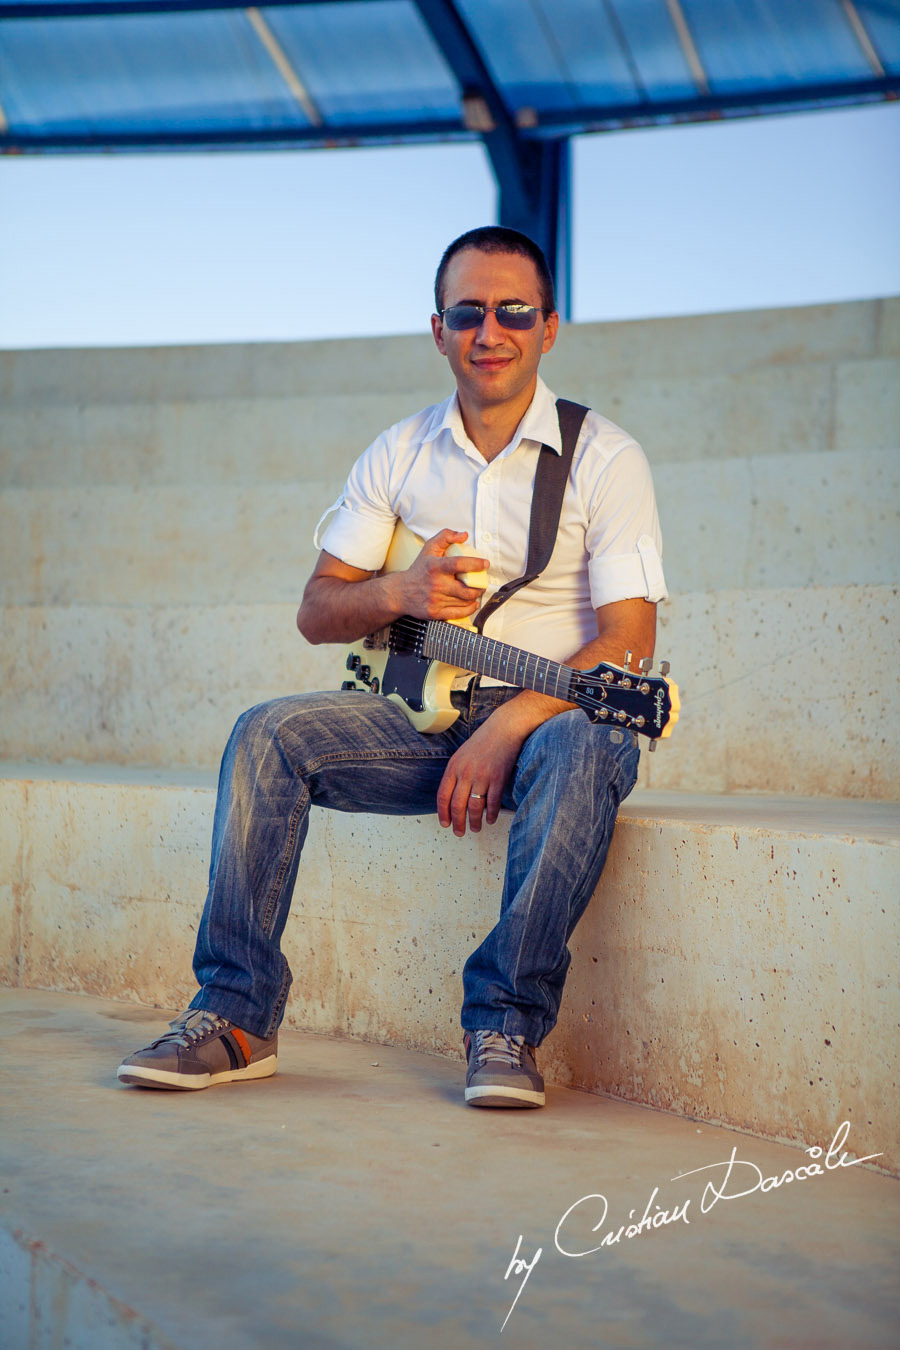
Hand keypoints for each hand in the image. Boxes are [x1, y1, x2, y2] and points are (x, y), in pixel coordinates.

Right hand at [390, 530, 487, 621]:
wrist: (401, 592)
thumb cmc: (419, 569)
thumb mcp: (429, 548)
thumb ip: (446, 536)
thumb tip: (464, 535)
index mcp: (435, 567)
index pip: (459, 564)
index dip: (475, 564)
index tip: (485, 564)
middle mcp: (435, 584)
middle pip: (466, 589)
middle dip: (480, 587)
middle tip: (482, 583)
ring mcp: (435, 600)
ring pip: (464, 602)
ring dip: (475, 597)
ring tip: (476, 591)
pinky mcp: (435, 613)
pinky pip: (459, 613)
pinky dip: (470, 609)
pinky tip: (472, 603)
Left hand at [437, 707, 531, 837]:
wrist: (504, 728)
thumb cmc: (483, 741)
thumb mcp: (462, 755)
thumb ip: (456, 774)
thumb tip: (451, 796)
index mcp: (454, 767)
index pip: (443, 796)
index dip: (442, 813)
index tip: (445, 824)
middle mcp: (466, 773)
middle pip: (457, 805)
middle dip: (457, 823)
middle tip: (459, 832)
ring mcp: (483, 776)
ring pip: (475, 807)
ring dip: (475, 822)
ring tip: (476, 828)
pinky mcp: (499, 778)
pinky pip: (493, 802)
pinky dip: (491, 814)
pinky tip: (490, 819)